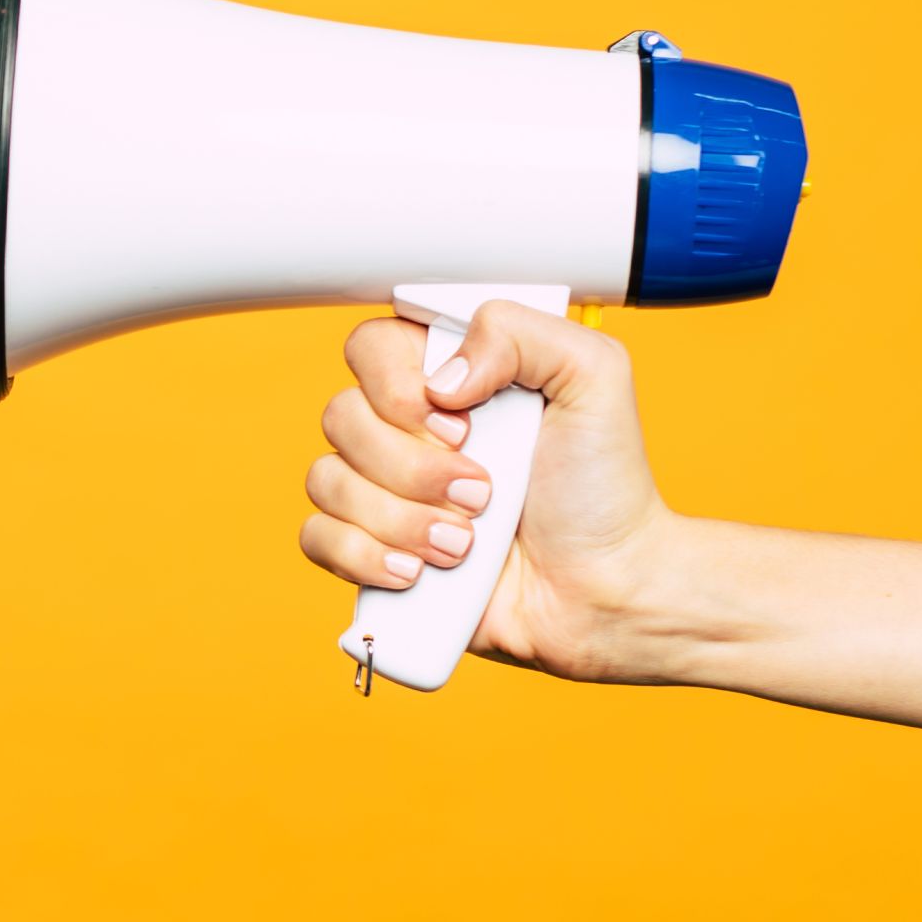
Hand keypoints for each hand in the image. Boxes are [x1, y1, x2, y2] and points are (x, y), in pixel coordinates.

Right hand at [297, 302, 684, 682]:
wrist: (605, 590)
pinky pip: (317, 537)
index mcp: (449, 377)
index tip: (461, 420)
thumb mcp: (594, 376)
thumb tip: (441, 376)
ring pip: (326, 480)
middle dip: (412, 467)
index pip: (371, 347)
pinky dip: (363, 555)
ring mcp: (386, 491)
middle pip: (341, 416)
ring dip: (398, 518)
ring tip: (463, 544)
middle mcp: (408, 428)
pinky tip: (418, 571)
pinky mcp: (373, 550)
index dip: (398, 387)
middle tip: (481, 492)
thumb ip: (520, 331)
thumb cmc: (604, 489)